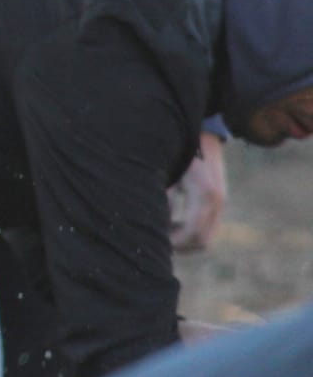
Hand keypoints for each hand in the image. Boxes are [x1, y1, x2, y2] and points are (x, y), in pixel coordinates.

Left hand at [169, 131, 227, 251]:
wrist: (200, 130)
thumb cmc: (177, 148)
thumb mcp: (167, 172)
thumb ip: (163, 198)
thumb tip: (159, 223)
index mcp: (204, 193)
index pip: (193, 233)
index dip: (173, 243)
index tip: (156, 241)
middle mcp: (216, 199)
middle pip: (202, 241)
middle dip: (179, 246)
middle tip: (158, 242)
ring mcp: (220, 200)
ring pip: (206, 236)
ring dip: (185, 239)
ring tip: (163, 232)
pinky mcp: (218, 198)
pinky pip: (207, 225)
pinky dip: (190, 230)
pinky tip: (172, 222)